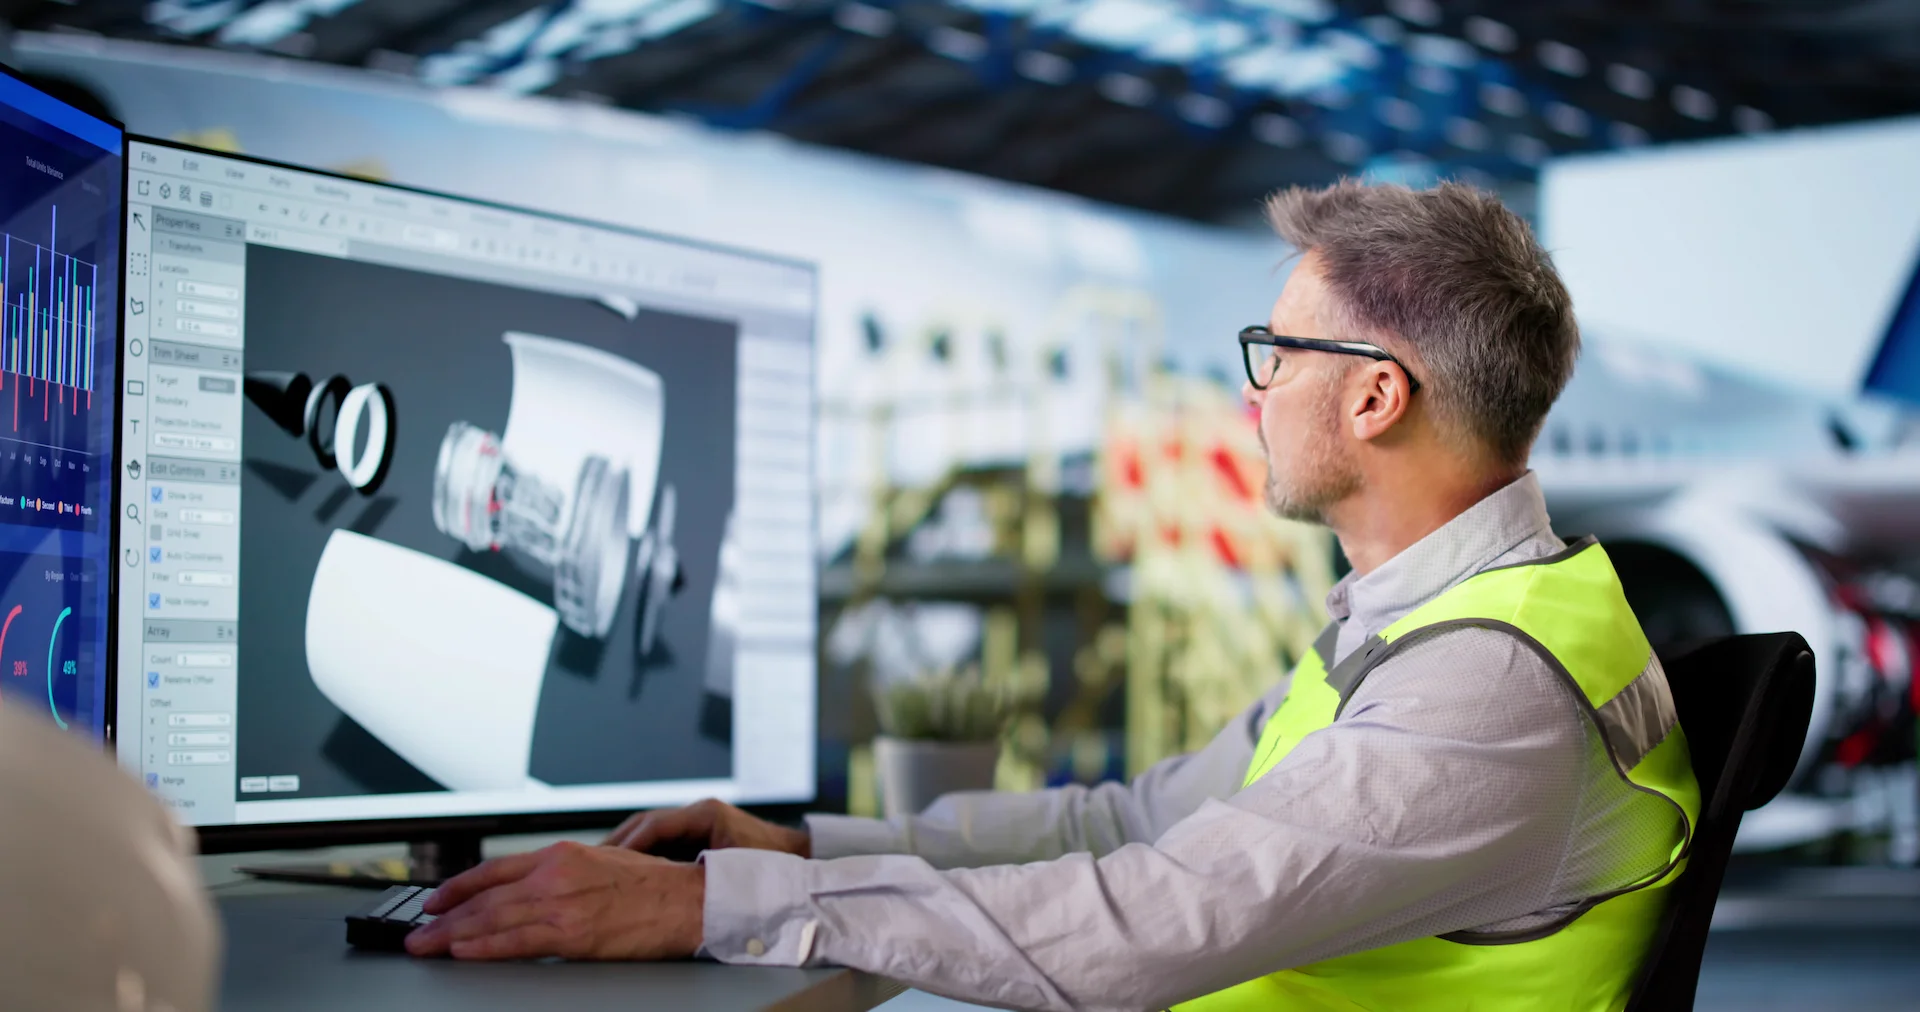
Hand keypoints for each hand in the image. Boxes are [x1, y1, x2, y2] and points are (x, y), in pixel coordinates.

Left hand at [405, 841, 702, 960]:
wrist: (690, 901)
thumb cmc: (655, 885)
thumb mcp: (603, 862)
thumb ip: (566, 872)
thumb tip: (534, 889)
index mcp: (563, 854)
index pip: (495, 870)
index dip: (458, 887)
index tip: (435, 901)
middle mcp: (556, 874)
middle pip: (485, 897)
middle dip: (443, 917)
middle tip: (417, 933)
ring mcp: (562, 904)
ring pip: (492, 920)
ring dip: (452, 936)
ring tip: (427, 947)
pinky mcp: (573, 935)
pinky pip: (516, 943)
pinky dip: (484, 948)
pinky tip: (463, 952)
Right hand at [603, 798, 809, 859]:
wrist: (797, 860)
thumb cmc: (771, 863)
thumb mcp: (733, 867)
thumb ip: (699, 870)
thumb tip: (663, 881)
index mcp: (706, 814)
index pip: (656, 824)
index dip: (630, 844)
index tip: (608, 861)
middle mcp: (698, 813)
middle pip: (646, 824)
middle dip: (618, 843)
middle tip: (591, 862)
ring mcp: (696, 823)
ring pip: (650, 832)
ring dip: (626, 849)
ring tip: (600, 867)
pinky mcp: (696, 835)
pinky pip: (661, 842)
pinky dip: (641, 854)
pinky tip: (625, 871)